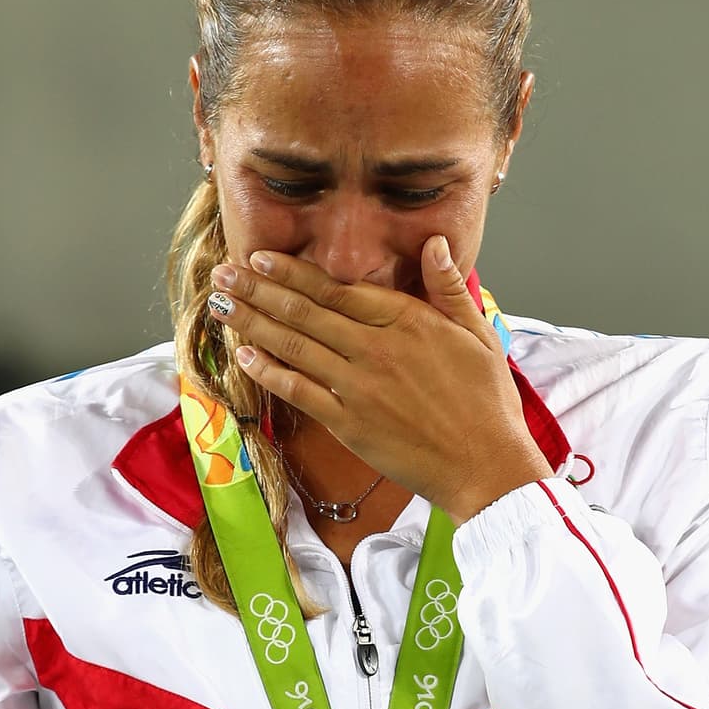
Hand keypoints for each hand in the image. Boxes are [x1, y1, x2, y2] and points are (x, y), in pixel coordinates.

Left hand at [209, 236, 553, 522]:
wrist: (486, 465)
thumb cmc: (487, 403)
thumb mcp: (478, 334)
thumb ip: (449, 287)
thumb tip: (435, 243)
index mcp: (406, 321)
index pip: (337, 288)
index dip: (293, 271)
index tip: (261, 256)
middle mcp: (375, 349)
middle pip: (305, 311)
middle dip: (258, 289)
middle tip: (224, 273)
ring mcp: (358, 387)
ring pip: (294, 346)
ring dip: (252, 323)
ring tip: (220, 305)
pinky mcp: (349, 424)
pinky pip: (299, 392)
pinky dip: (268, 372)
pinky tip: (242, 356)